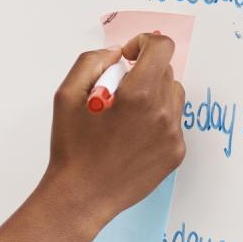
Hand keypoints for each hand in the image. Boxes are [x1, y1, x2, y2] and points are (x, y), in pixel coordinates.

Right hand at [42, 33, 187, 229]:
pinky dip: (156, 121)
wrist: (81, 197)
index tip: (129, 56)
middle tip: (117, 95)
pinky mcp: (176, 153)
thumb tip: (115, 53)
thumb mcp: (66, 96)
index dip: (144, 43)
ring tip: (126, 117)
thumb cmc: (72, 150)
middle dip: (143, 73)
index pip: (162, 48)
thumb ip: (91, 62)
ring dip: (153, 96)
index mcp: (139, 95)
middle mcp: (162, 114)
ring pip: (173, 96)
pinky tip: (133, 137)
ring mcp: (173, 136)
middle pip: (166, 71)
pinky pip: (173, 123)